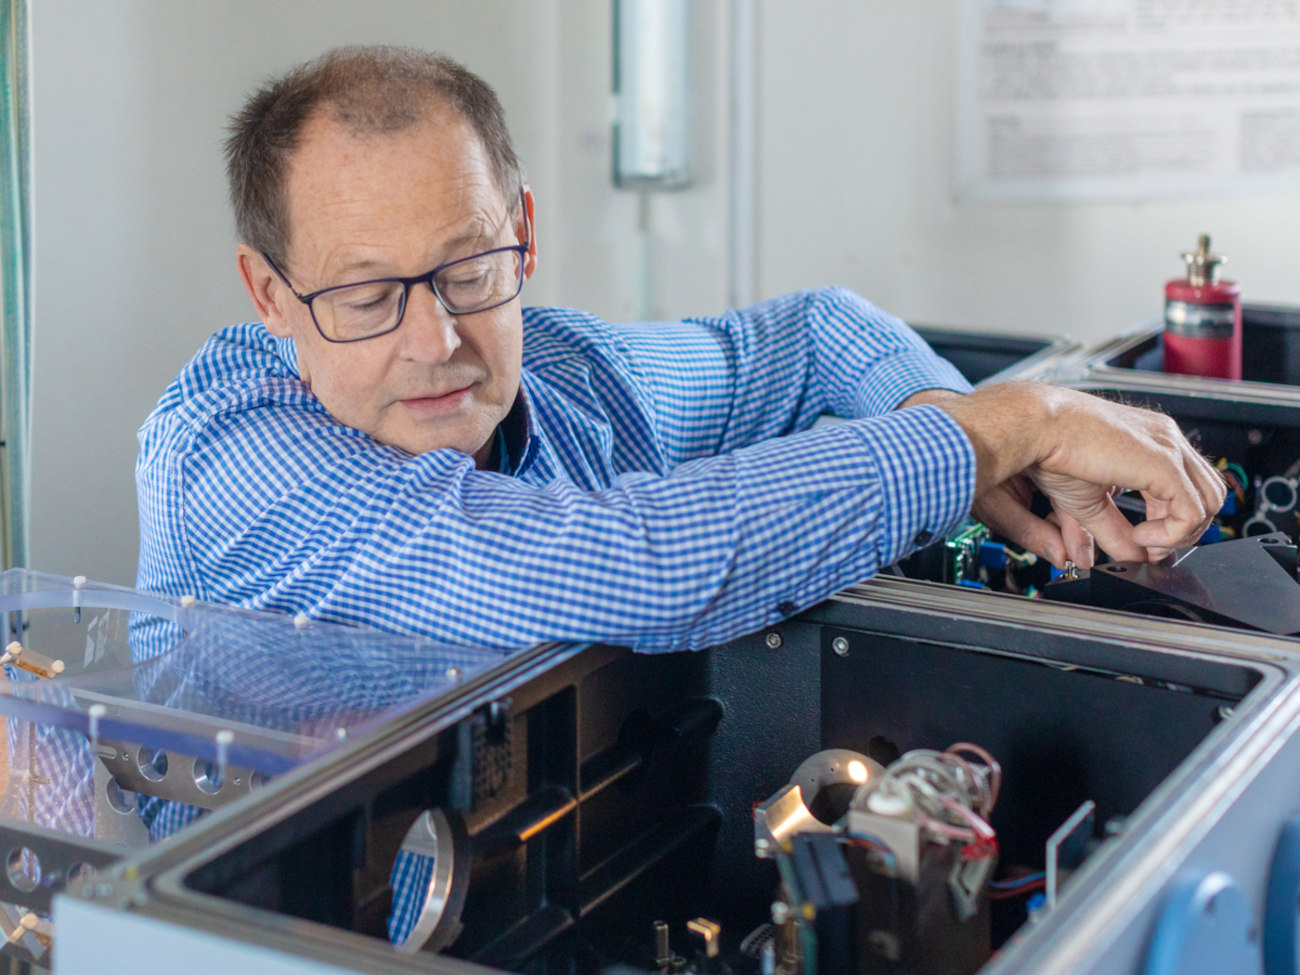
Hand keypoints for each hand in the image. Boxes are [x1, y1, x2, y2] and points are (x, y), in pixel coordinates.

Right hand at [940, 383, 1224, 568]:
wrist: (1034, 427)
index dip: (1168, 525)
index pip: (1182, 487)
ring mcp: (1168, 447)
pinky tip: (1140, 536)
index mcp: (1146, 443)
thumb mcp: (1080, 502)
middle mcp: (1163, 439)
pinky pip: (1192, 510)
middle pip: (1206, 493)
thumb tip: (1099, 560)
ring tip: (1142, 543)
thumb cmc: (1043, 450)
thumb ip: (1100, 531)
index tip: (1141, 546)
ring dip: (1180, 534)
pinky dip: (1171, 534)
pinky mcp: (1164, 461)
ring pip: (1210, 501)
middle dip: (1182, 530)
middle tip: (1148, 550)